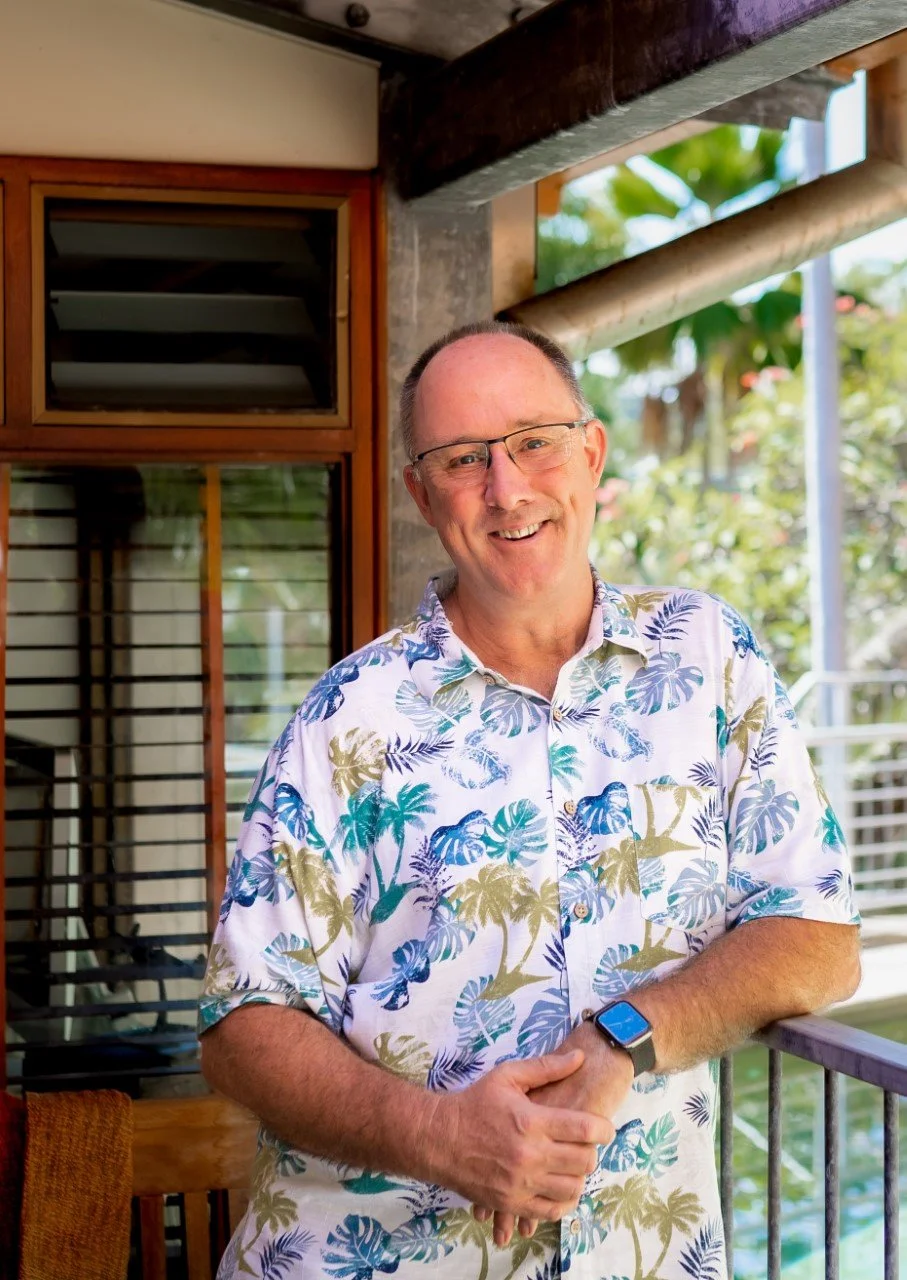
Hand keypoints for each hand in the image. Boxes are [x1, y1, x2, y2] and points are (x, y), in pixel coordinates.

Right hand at [485, 1023, 634, 1246]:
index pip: (584, 1129)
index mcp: (531, 1122)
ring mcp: (521, 1183)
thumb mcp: (507, 1076)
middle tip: (584, 1144)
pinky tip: (560, 1187)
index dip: (603, 1128)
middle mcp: (530, 1155)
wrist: (438, 1139)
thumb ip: (546, 1067)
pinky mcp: (512, 1203)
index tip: (604, 1128)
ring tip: (571, 1164)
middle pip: (584, 1161)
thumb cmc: (474, 1104)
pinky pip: (551, 1211)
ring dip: (579, 1176)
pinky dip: (563, 1201)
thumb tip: (580, 1057)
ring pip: (572, 1189)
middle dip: (592, 1151)